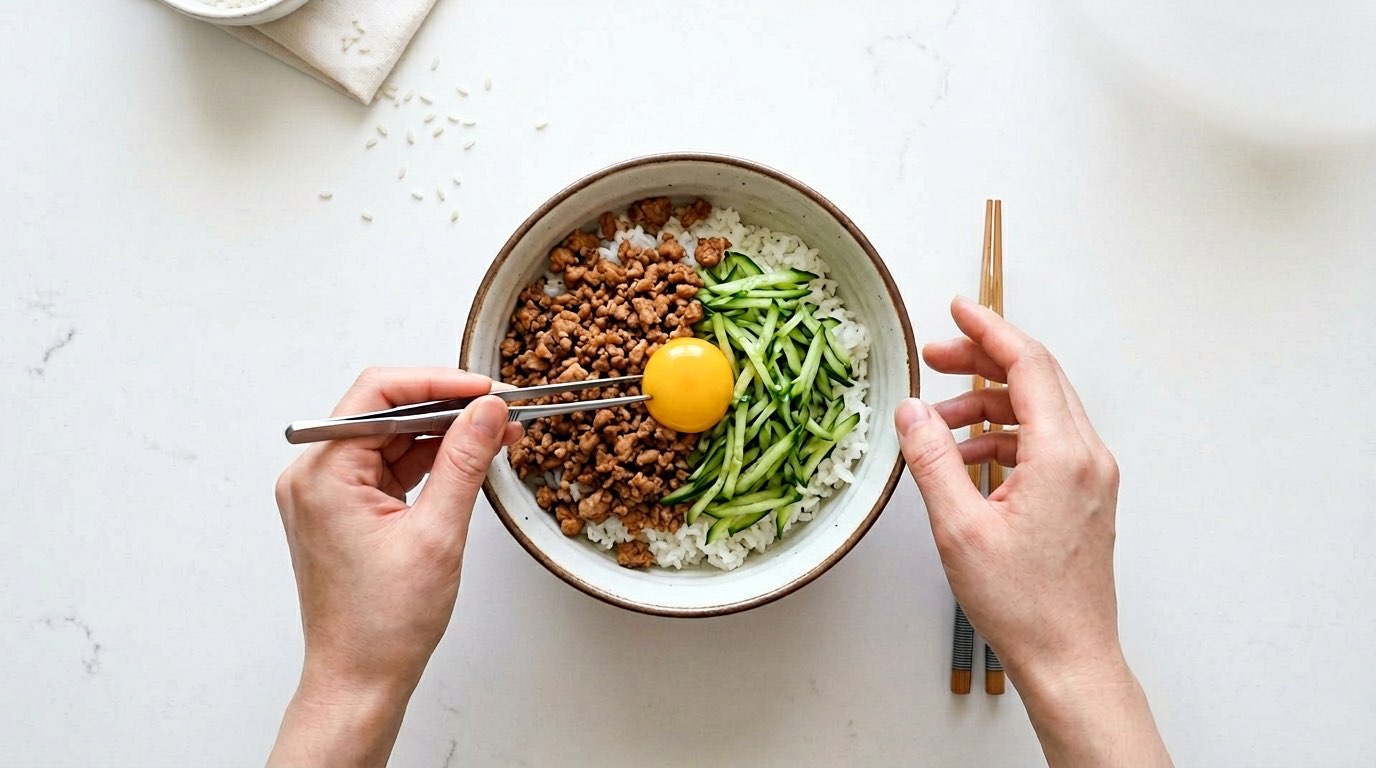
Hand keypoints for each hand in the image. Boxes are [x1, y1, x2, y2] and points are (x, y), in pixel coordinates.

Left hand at [268, 368, 520, 767]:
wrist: (359, 681)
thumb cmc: (382, 625)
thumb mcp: (437, 534)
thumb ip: (464, 461)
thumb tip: (488, 411)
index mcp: (322, 474)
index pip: (378, 394)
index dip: (437, 383)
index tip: (484, 389)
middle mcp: (314, 477)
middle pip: (384, 411)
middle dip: (446, 407)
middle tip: (500, 411)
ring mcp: (327, 495)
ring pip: (391, 438)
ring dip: (442, 434)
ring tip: (495, 436)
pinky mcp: (344, 512)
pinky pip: (389, 467)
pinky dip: (429, 461)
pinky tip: (468, 460)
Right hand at [896, 297, 1170, 766]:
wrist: (1069, 657)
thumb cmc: (1023, 604)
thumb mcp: (959, 527)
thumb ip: (932, 460)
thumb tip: (911, 411)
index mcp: (1063, 455)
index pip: (1028, 366)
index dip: (990, 331)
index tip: (958, 310)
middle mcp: (1087, 456)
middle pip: (1038, 380)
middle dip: (983, 361)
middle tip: (935, 358)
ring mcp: (1091, 476)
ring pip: (1039, 412)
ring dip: (988, 405)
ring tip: (936, 423)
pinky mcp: (1084, 495)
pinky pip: (1043, 443)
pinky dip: (1002, 437)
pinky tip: (964, 458)